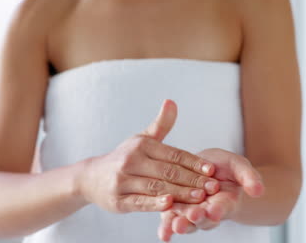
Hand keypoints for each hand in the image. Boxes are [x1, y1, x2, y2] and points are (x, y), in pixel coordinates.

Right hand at [75, 99, 219, 213]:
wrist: (91, 178)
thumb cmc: (124, 158)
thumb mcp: (141, 139)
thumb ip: (161, 124)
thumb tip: (172, 101)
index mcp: (141, 146)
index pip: (174, 154)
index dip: (194, 162)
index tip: (213, 170)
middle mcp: (131, 161)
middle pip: (168, 171)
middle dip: (193, 180)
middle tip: (213, 187)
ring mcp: (123, 181)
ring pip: (157, 187)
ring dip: (181, 193)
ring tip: (201, 198)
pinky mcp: (117, 200)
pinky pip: (140, 202)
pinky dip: (155, 203)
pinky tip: (170, 205)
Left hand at [158, 148, 264, 241]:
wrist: (209, 168)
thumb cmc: (226, 169)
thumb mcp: (239, 167)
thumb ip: (249, 177)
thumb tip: (259, 190)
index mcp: (225, 202)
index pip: (222, 207)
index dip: (218, 209)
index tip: (215, 211)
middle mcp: (207, 211)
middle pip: (202, 218)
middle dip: (197, 218)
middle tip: (192, 217)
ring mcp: (191, 212)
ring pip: (186, 221)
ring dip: (180, 225)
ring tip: (175, 226)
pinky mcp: (175, 209)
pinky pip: (170, 219)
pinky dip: (166, 227)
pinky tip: (163, 234)